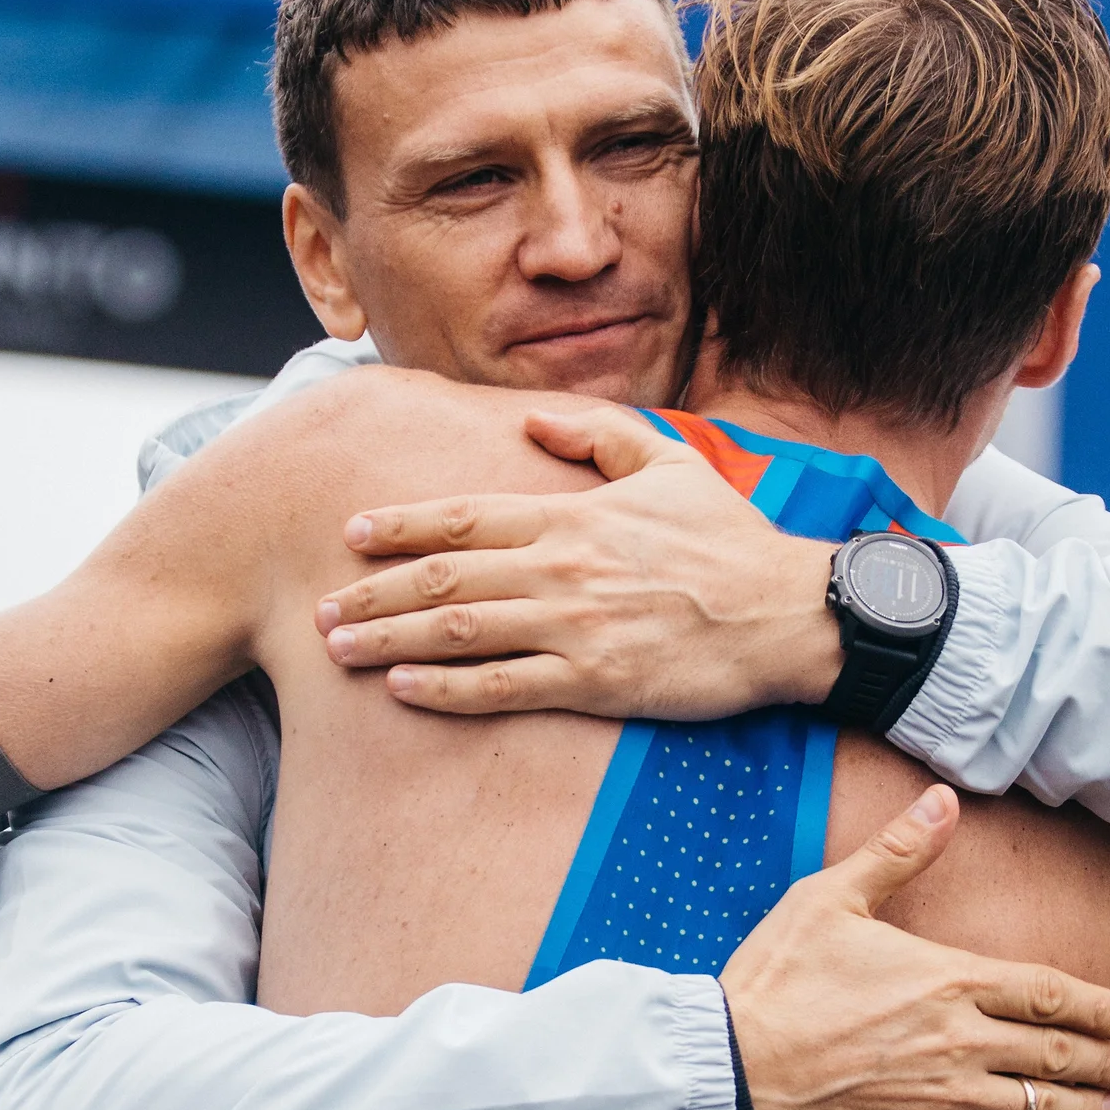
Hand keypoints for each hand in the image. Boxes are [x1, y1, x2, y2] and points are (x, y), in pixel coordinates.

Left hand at [313, 399, 843, 719]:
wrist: (790, 614)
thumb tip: (533, 419)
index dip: (399, 527)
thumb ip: (596, 437)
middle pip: (442, 579)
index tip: (350, 536)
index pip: (463, 518)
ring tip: (336, 649)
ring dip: (387, 640)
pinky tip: (401, 690)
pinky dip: (444, 689)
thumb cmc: (732, 542)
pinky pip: (501, 687)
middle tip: (319, 609)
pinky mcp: (594, 683)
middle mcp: (560, 568)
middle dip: (372, 592)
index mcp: (572, 516)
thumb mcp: (671, 464)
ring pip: (457, 633)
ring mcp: (574, 628)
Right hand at [720, 788, 1109, 1109]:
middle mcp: (960, 1040)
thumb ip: (897, 852)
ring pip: (1040, 1107)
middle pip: (1057, 1053)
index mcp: (948, 977)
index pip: (1046, 992)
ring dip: (1086, 1109)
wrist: (731, 1068)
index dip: (1095, 1006)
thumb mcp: (830, 898)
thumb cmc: (776, 980)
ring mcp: (945, 1096)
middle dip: (1107, 1062)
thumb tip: (944, 799)